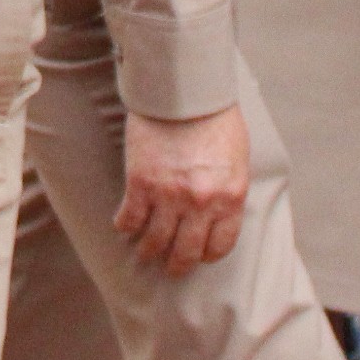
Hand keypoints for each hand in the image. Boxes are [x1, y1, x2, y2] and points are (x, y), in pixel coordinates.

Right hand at [113, 106, 250, 275]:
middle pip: (186, 252)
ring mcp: (169, 195)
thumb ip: (228, 189)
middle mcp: (201, 203)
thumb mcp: (237, 159)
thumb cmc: (215, 119)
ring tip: (144, 252)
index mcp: (230, 198)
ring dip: (148, 251)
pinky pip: (130, 218)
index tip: (198, 256)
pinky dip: (125, 226)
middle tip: (170, 268)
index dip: (206, 255)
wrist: (184, 91)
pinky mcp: (140, 183)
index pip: (219, 246)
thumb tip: (219, 210)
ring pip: (155, 241)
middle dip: (177, 266)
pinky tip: (123, 226)